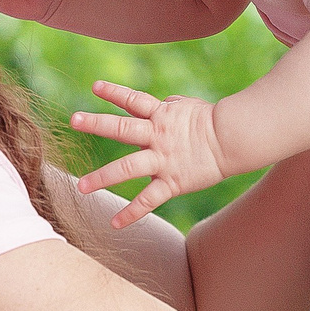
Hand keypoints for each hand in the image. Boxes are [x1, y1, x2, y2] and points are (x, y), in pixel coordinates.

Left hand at [72, 80, 233, 227]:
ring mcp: (163, 159)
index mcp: (162, 115)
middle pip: (122, 128)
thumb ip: (171, 106)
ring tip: (81, 186)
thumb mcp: (189, 106)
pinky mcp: (173, 181)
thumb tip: (163, 103)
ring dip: (103, 177)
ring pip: (128, 167)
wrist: (235, 139)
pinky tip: (114, 223)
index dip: (115, 93)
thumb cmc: (215, 121)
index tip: (95, 87)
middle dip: (97, 123)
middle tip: (74, 120)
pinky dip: (132, 212)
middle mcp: (158, 136)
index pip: (134, 100)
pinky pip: (149, 199)